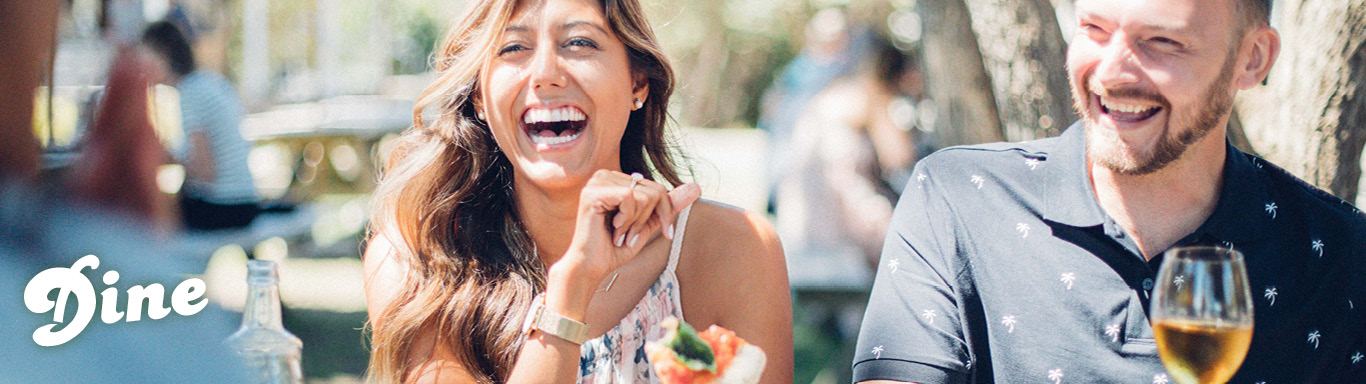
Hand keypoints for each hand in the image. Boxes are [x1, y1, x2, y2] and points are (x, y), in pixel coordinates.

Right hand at [558, 170, 700, 292]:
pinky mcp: (593, 192)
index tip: (660, 232)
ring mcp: (598, 181)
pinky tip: (612, 227)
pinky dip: (628, 219)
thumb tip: (695, 187)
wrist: (590, 267)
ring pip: (645, 195)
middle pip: (655, 190)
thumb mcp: (648, 224)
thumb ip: (668, 206)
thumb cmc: (614, 248)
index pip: (658, 188)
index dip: (663, 213)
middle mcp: (606, 175)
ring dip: (637, 222)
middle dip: (648, 219)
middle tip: (628, 234)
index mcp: (617, 180)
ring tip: (619, 232)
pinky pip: (631, 198)